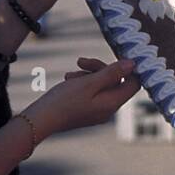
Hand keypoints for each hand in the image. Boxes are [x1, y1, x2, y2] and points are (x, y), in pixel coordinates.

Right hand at [24, 57, 139, 138]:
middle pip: (115, 81)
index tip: (116, 55)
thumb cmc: (64, 101)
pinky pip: (91, 91)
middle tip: (81, 61)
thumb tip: (133, 64)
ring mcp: (98, 110)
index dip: (128, 69)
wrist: (41, 119)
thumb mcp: (89, 83)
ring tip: (70, 75)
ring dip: (87, 74)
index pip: (133, 84)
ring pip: (101, 83)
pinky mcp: (87, 109)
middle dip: (99, 68)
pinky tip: (68, 80)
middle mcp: (108, 109)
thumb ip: (111, 73)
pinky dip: (81, 82)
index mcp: (112, 103)